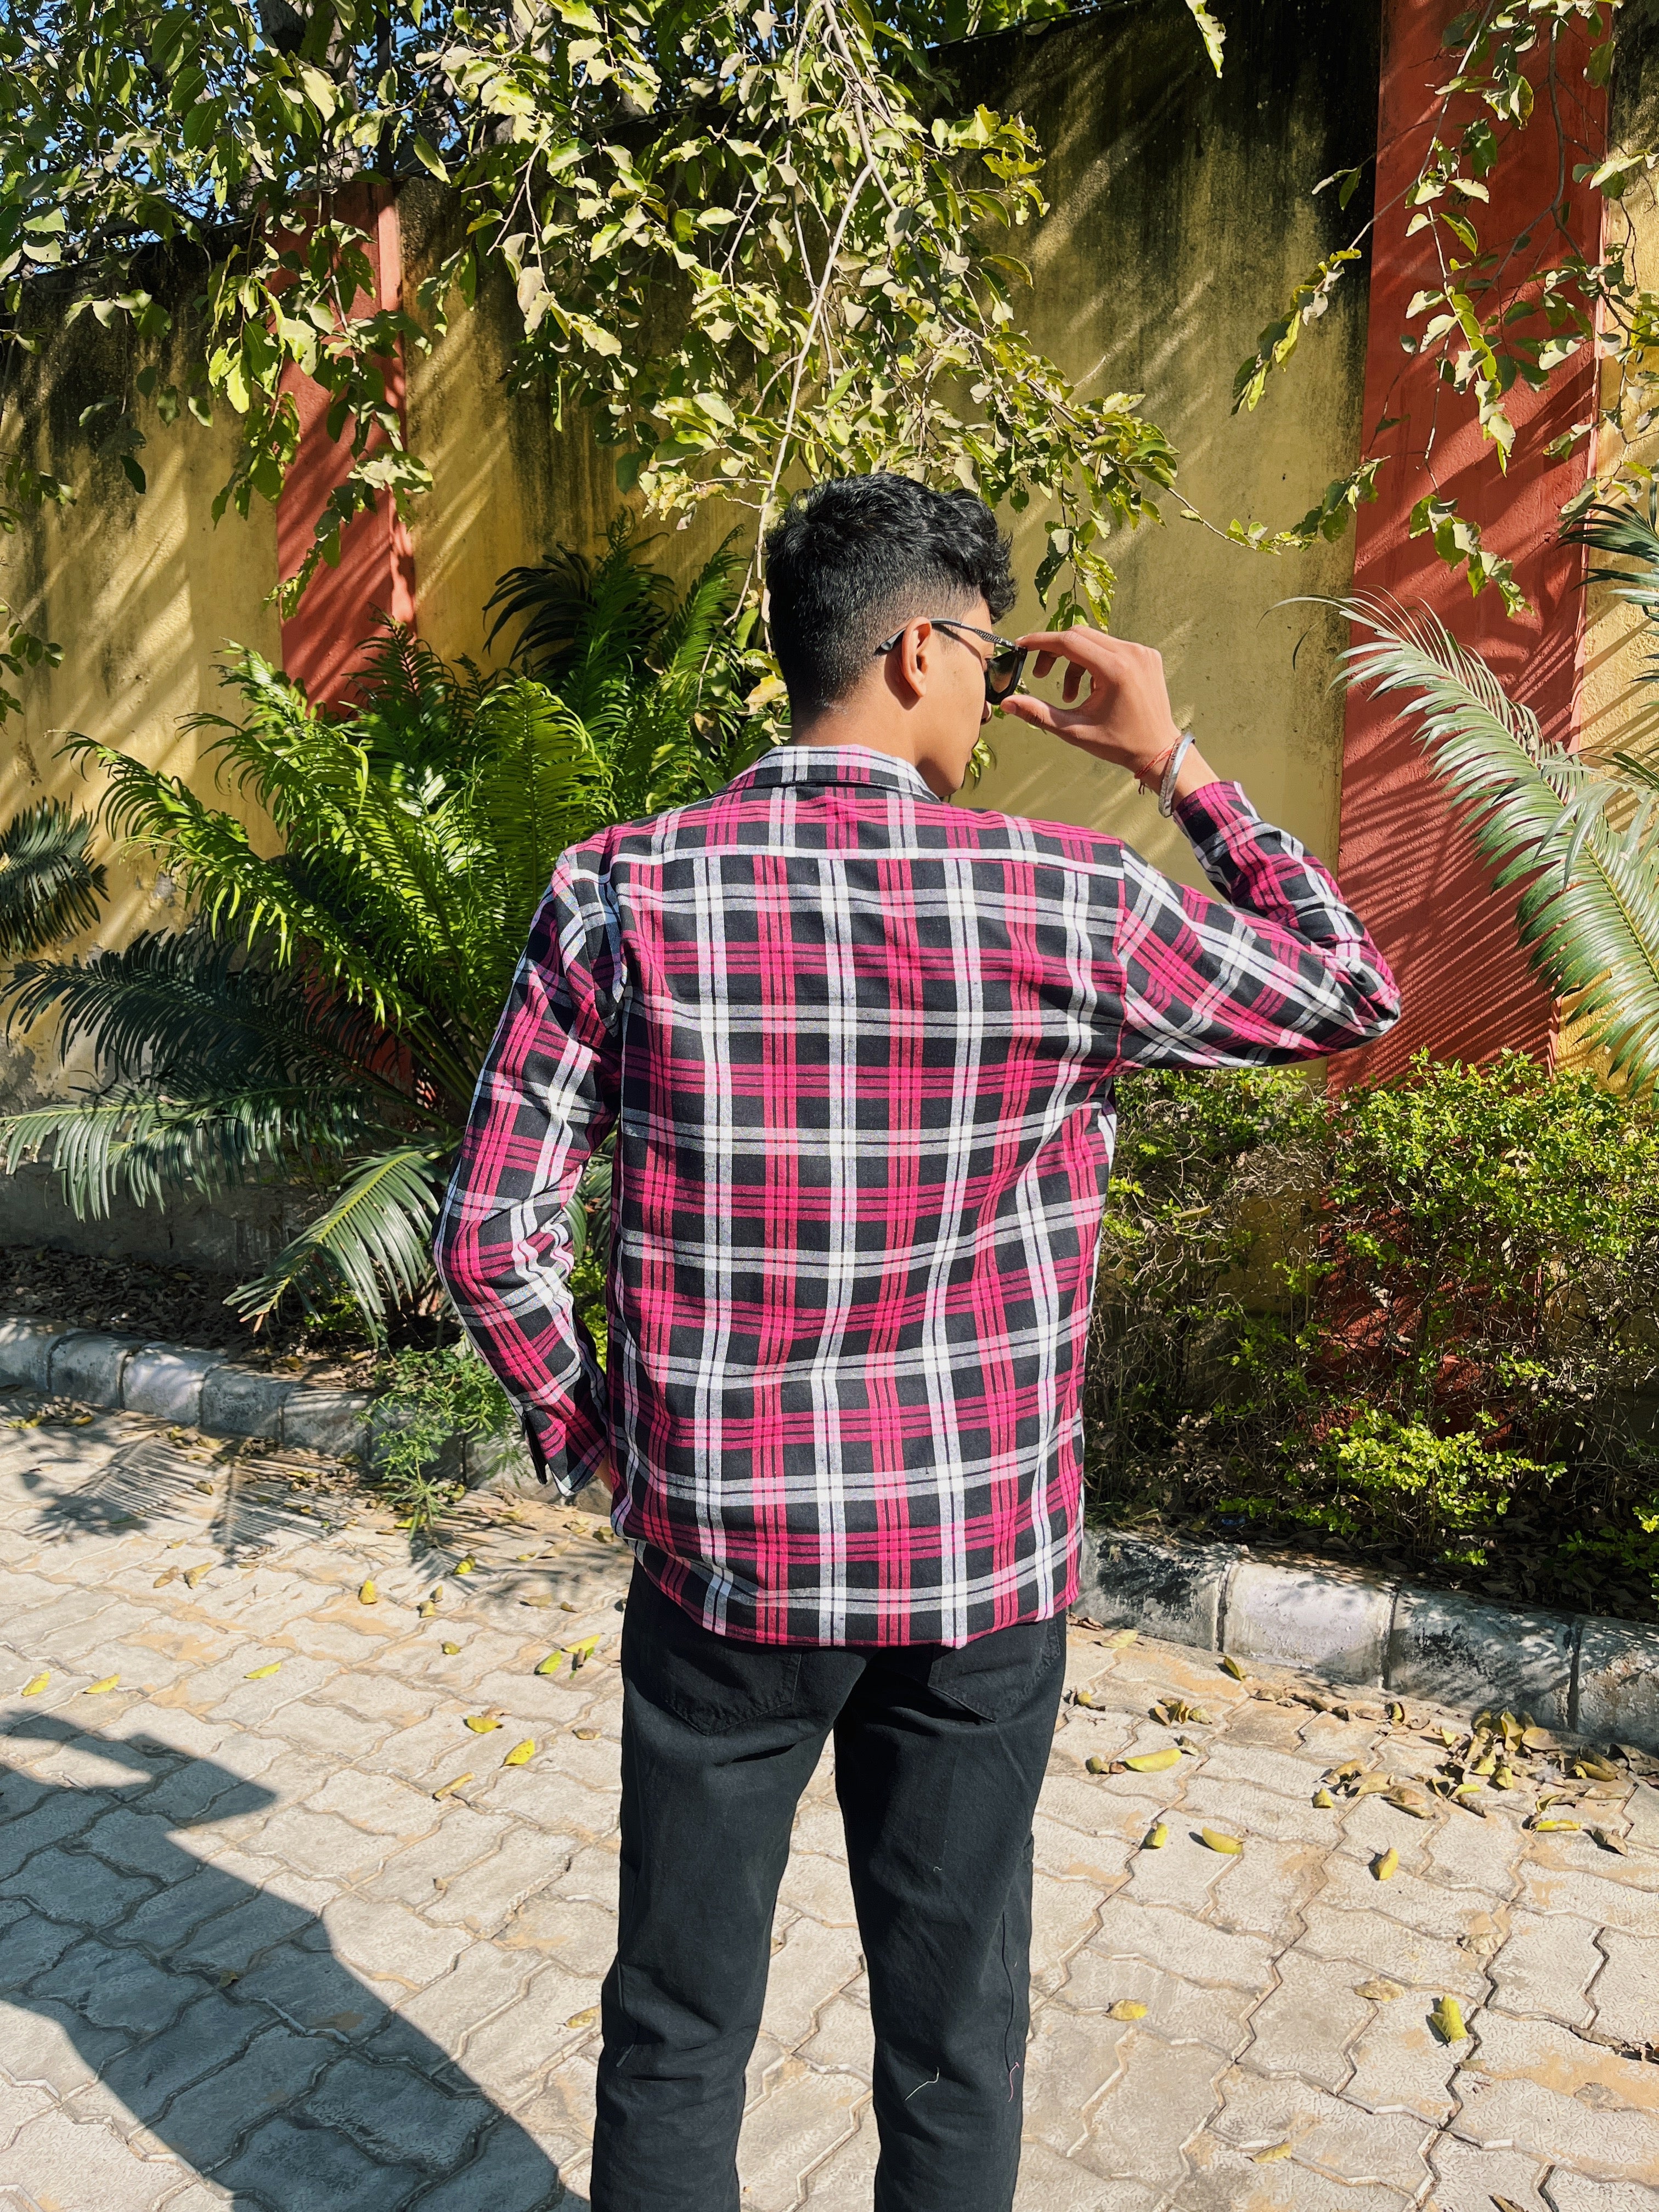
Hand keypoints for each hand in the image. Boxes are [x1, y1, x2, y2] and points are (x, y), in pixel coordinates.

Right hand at [1000, 626, 1214, 798]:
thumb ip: (1038, 713)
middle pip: (1079, 636)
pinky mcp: (1148, 655)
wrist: (1158, 749)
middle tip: (1041, 675)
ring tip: (1071, 695)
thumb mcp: (1074, 730)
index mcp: (1115, 670)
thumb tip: (1007, 703)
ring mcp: (1142, 651)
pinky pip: (1112, 647)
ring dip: (1075, 662)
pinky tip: (1095, 689)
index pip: (1068, 641)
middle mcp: (1131, 653)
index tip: (1022, 646)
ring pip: (1095, 641)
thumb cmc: (1118, 743)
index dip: (1040, 642)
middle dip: (1055, 652)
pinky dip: (1095, 662)